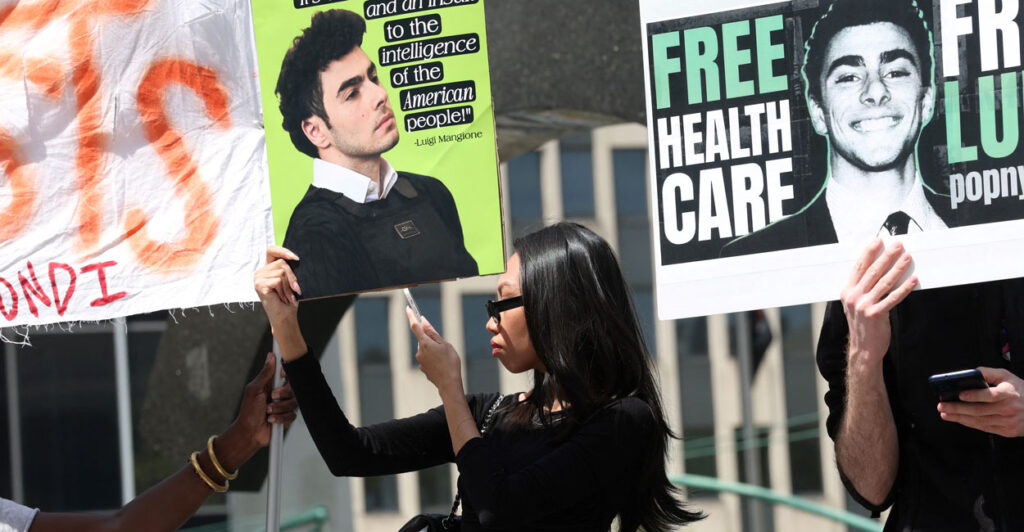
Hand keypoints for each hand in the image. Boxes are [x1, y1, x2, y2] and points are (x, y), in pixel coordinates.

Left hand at [232, 353, 297, 448]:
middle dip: (283, 394)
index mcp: (271, 384)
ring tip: (268, 412)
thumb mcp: (254, 390)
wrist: (250, 433)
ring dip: (279, 408)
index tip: (282, 374)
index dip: (286, 371)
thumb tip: (271, 356)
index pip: (285, 372)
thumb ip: (265, 373)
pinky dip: (281, 418)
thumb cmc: (248, 411)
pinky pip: (293, 414)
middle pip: (293, 387)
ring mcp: (284, 405)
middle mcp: (279, 393)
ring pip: (294, 402)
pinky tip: (271, 420)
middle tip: (272, 397)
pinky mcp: (288, 416)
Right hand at [254, 246, 300, 326]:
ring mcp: (258, 278)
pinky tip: (283, 298)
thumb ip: (288, 269)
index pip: (271, 250)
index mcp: (267, 268)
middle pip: (281, 263)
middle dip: (292, 277)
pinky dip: (284, 290)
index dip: (283, 250)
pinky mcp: (260, 285)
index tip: (295, 258)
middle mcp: (261, 272)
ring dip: (289, 286)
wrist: (285, 316)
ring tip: (287, 296)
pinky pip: (278, 281)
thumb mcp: (290, 281)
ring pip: (281, 272)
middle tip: (295, 290)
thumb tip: (295, 258)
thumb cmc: (289, 299)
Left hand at [407, 306, 462, 392]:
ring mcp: (420, 361)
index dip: (411, 316)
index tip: (408, 308)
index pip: (415, 326)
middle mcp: (419, 351)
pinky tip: (441, 365)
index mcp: (425, 343)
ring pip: (426, 350)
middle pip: (423, 340)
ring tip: (445, 358)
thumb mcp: (445, 344)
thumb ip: (433, 333)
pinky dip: (434, 359)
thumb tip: (424, 322)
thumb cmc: (450, 362)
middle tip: (443, 346)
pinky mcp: (423, 369)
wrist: (449, 383)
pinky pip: (427, 360)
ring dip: (433, 350)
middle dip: (431, 340)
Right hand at [840, 239, 916, 368]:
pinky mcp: (876, 314)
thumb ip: (862, 288)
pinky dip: (904, 288)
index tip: (879, 241)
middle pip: (873, 271)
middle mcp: (854, 296)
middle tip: (898, 245)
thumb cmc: (862, 324)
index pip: (858, 267)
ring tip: (907, 258)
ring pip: (884, 282)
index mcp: (847, 291)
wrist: (863, 348)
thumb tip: (878, 269)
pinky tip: (913, 280)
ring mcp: (864, 305)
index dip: (869, 252)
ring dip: (897, 268)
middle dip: (886, 256)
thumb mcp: (855, 304)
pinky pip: (893, 297)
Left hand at [938, 367, 1023, 436]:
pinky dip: (969, 423)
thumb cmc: (1020, 391)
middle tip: (942, 406)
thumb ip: (989, 373)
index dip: (975, 395)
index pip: (991, 395)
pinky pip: (984, 428)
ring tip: (945, 413)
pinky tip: (958, 419)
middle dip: (957, 408)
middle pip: (979, 410)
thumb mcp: (1008, 377)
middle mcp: (1009, 409)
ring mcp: (1008, 422)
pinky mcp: (1007, 431)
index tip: (960, 394)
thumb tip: (972, 372)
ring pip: (979, 421)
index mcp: (1009, 393)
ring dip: (959, 418)